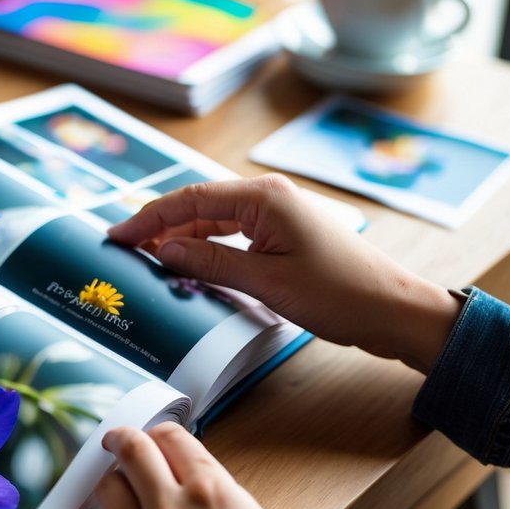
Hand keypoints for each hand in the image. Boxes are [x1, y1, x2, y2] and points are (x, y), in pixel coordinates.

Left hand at [84, 423, 309, 508]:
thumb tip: (186, 477)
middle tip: (117, 441)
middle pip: (130, 449)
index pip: (168, 436)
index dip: (159, 434)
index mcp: (208, 488)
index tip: (152, 439)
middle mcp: (170, 507)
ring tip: (120, 495)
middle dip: (122, 439)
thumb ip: (213, 491)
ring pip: (106, 488)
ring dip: (114, 487)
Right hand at [107, 175, 460, 373]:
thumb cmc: (340, 295)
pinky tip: (187, 266)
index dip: (148, 218)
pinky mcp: (283, 236)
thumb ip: (210, 263)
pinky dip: (205, 249)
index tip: (116, 236)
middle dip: (158, 226)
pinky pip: (232, 236)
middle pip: (198, 205)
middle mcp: (269, 197)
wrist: (393, 310)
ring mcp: (277, 215)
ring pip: (213, 221)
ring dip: (180, 238)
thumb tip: (165, 251)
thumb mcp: (266, 282)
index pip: (190, 199)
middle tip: (122, 249)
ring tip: (146, 259)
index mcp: (264, 198)